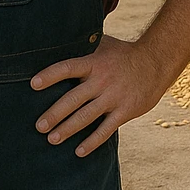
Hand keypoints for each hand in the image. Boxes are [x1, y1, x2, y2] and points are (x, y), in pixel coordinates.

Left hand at [31, 0, 189, 156]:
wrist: (156, 62)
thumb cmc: (123, 53)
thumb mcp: (103, 44)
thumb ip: (83, 45)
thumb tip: (59, 38)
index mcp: (93, 63)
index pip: (67, 68)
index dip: (50, 76)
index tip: (33, 85)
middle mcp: (101, 81)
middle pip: (73, 99)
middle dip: (54, 114)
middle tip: (38, 126)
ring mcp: (113, 98)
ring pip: (86, 117)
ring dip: (68, 129)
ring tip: (51, 139)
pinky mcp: (124, 111)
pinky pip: (106, 130)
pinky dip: (92, 142)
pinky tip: (79, 151)